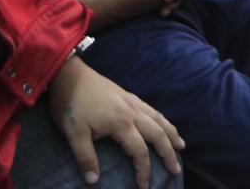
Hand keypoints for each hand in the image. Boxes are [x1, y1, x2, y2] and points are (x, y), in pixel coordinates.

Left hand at [48, 57, 183, 188]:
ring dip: (171, 132)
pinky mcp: (125, 94)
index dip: (144, 171)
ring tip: (181, 144)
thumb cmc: (70, 104)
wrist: (68, 73)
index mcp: (121, 123)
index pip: (139, 152)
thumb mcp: (73, 133)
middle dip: (168, 153)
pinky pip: (150, 108)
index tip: (143, 185)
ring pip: (158, 118)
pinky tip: (161, 122)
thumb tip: (93, 180)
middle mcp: (131, 112)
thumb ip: (85, 157)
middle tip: (176, 169)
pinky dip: (161, 118)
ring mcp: (130, 101)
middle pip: (157, 134)